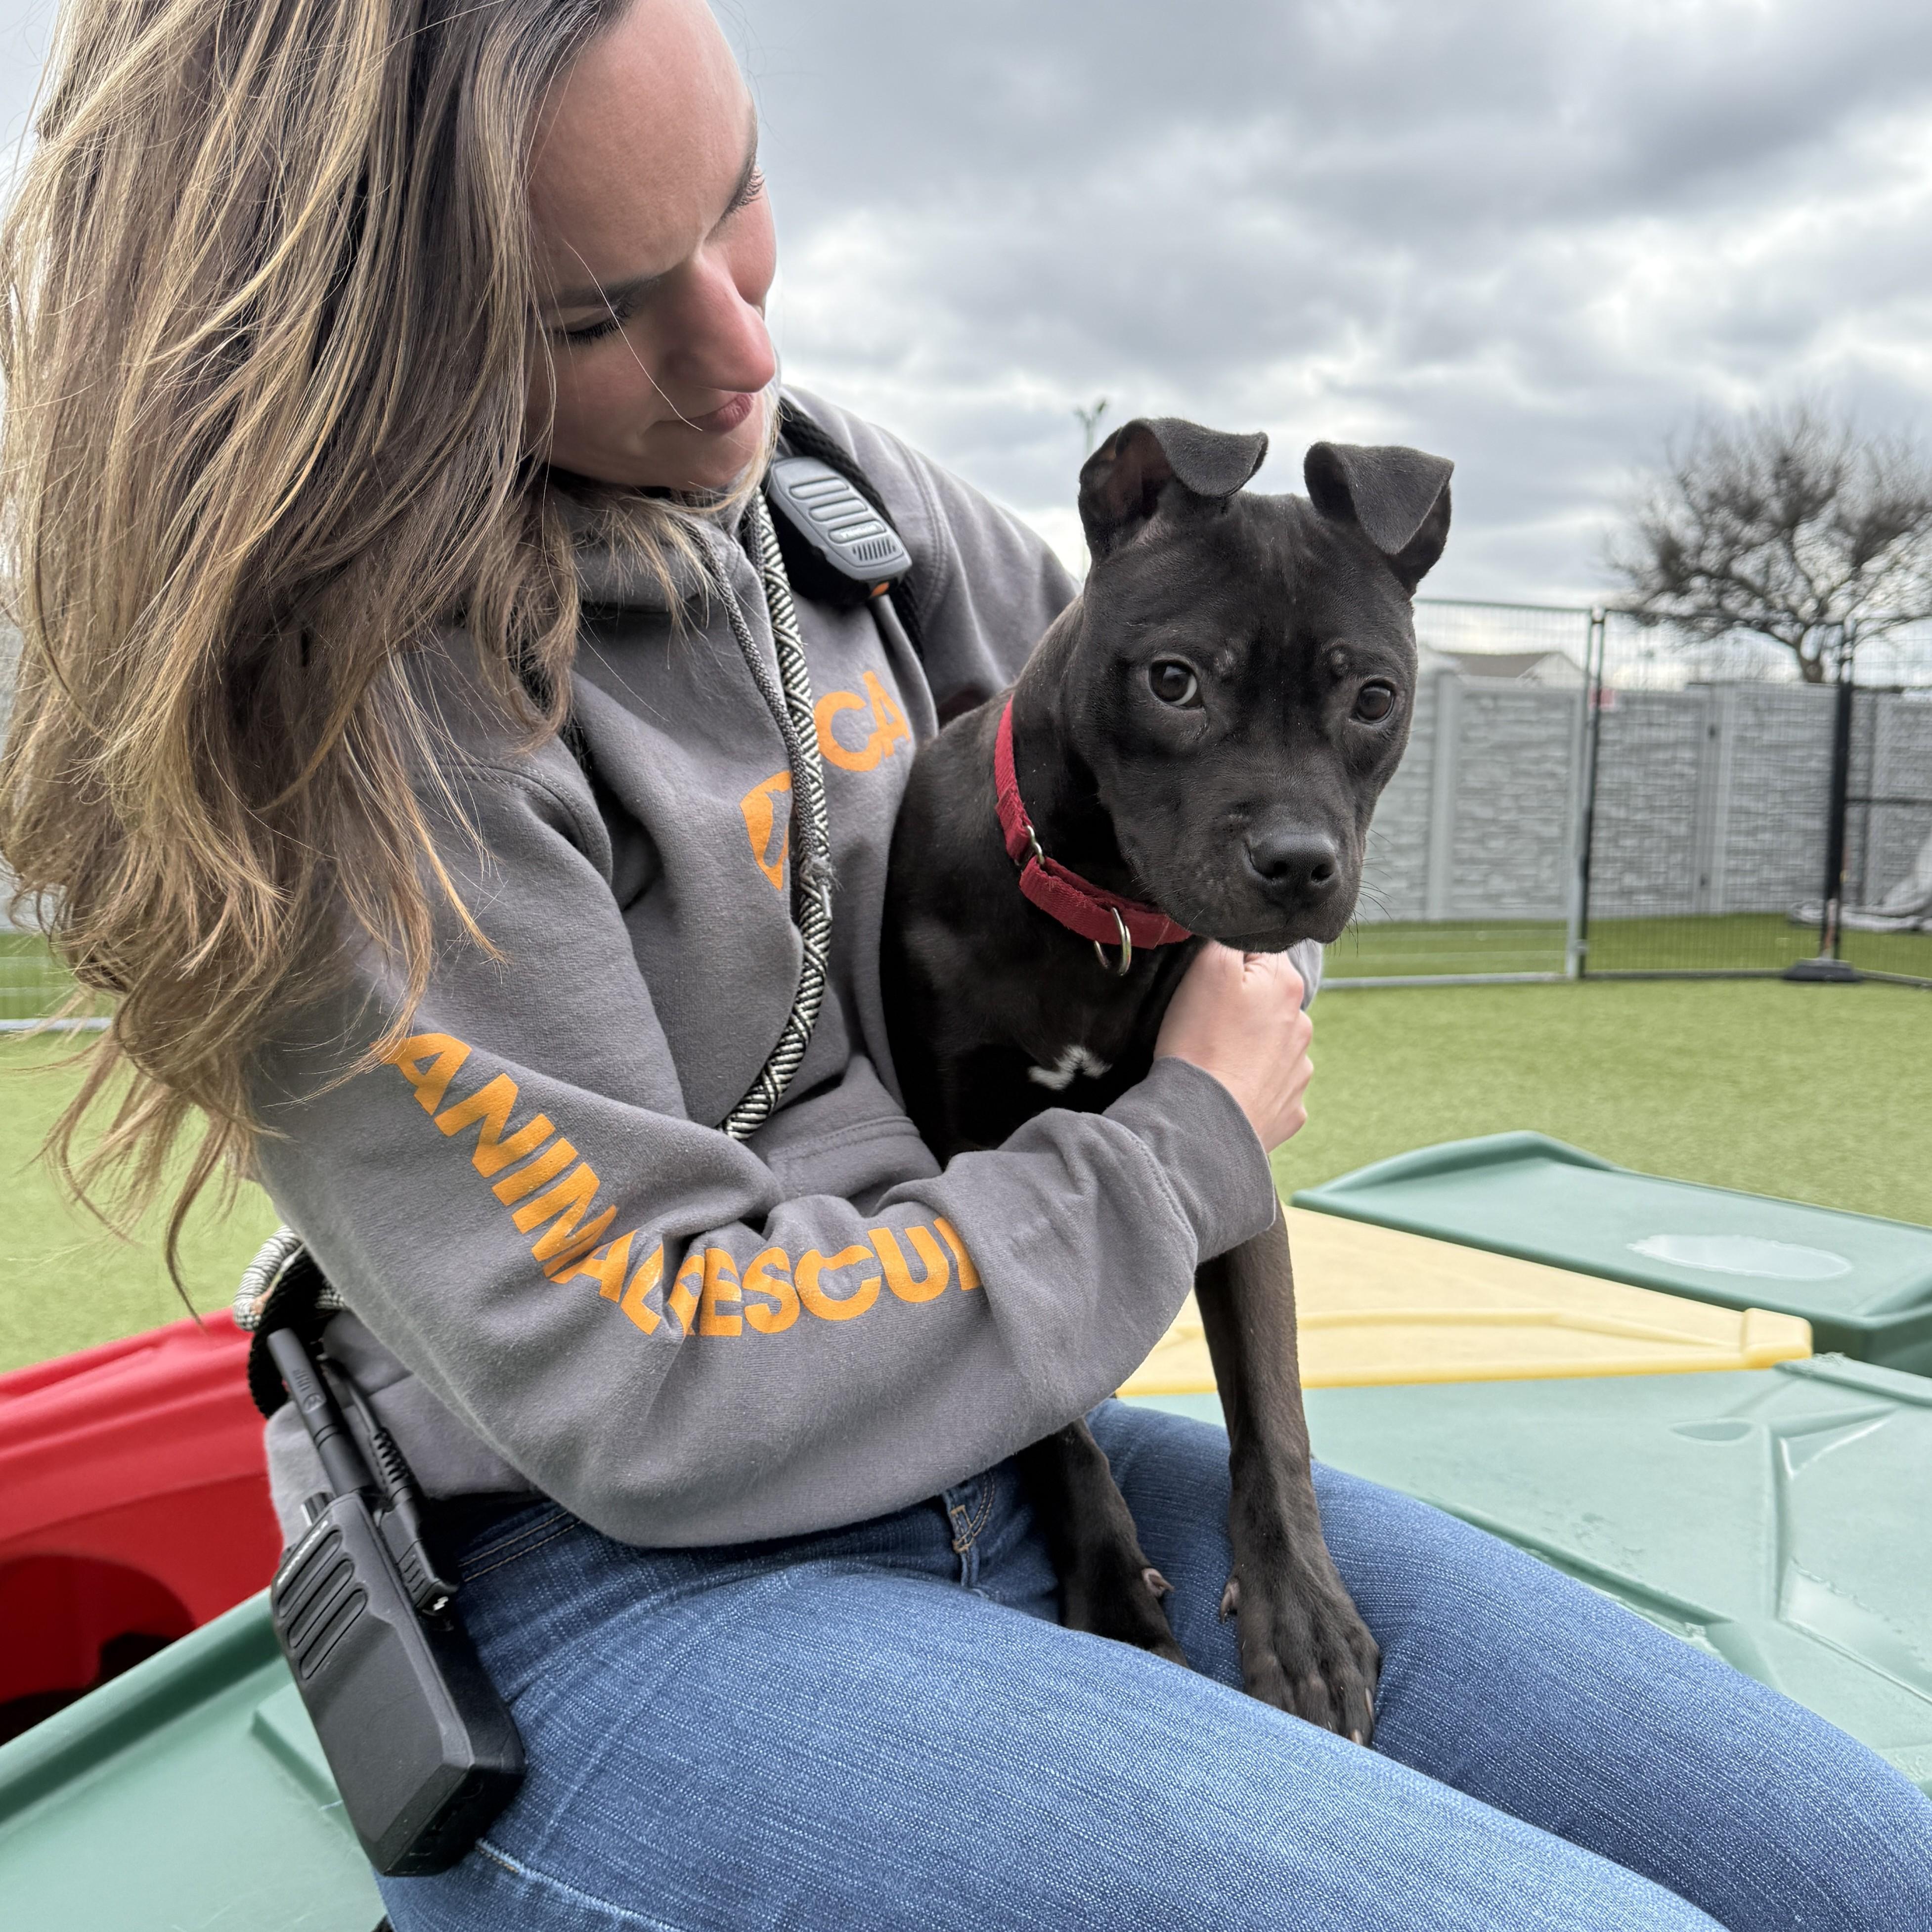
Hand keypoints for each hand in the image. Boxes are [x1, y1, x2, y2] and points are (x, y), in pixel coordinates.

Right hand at [1155, 944, 1312, 1152]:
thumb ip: (1229, 938)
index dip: (1228, 965)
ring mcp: (1299, 1072)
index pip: (1260, 955)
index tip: (1206, 986)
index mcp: (1288, 986)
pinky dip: (1252, 1086)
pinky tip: (1229, 1089)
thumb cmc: (1201, 1041)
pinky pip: (1271, 1087)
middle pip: (1267, 1001)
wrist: (1203, 1120)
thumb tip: (1242, 932)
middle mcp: (1303, 1026)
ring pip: (1271, 1045)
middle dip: (1242, 1007)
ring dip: (1250, 1048)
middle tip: (1205, 1024)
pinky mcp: (1290, 1110)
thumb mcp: (1206, 966)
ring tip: (1215, 1061)